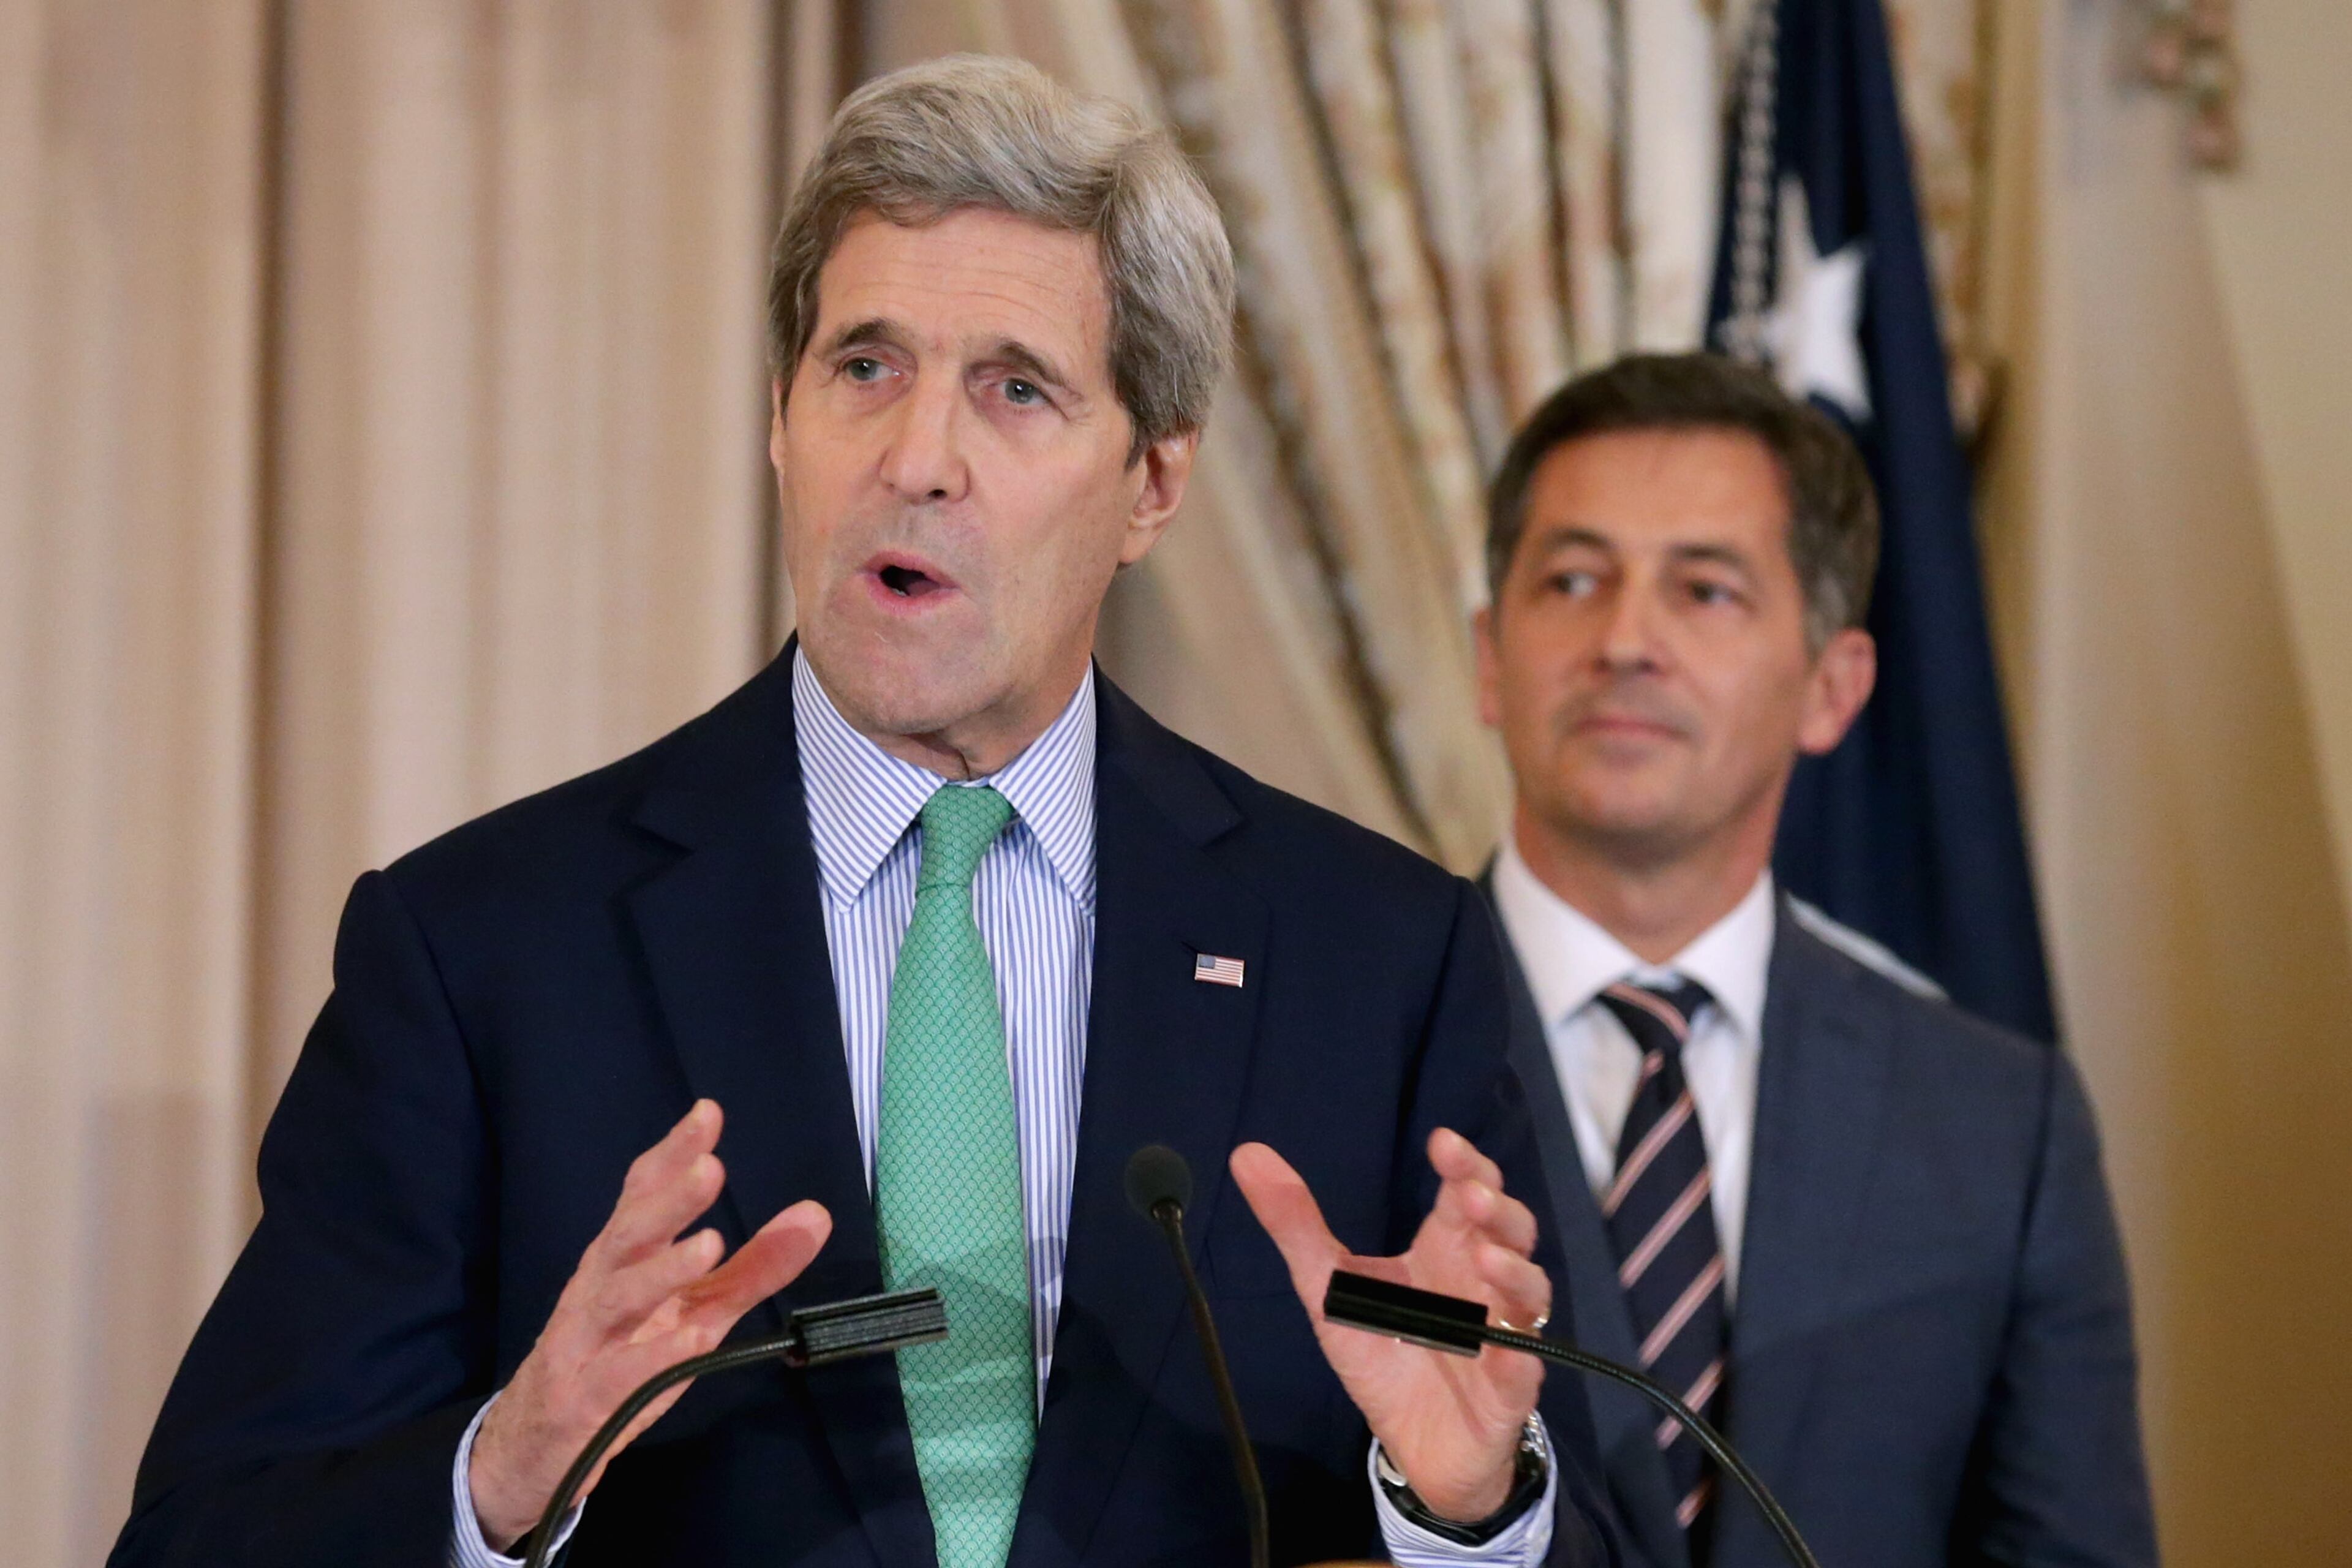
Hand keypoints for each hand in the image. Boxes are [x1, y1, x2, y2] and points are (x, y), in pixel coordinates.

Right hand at [468, 1100, 831, 1548]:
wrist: (541, 1441)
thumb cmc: (625, 1356)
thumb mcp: (699, 1308)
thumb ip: (755, 1265)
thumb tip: (817, 1213)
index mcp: (623, 1255)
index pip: (642, 1193)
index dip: (673, 1153)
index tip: (708, 1113)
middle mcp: (599, 1286)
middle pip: (628, 1234)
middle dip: (668, 1200)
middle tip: (711, 1167)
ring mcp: (585, 1340)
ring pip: (618, 1297)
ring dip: (662, 1270)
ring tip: (710, 1244)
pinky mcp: (584, 1398)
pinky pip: (618, 1375)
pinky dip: (654, 1356)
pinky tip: (693, 1339)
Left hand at [1230, 1128, 1547, 1522]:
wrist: (1416, 1442)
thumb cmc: (1384, 1351)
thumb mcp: (1330, 1287)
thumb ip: (1296, 1224)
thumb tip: (1246, 1154)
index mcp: (1444, 1247)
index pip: (1466, 1191)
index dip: (1464, 1164)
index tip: (1442, 1143)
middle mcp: (1482, 1281)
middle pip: (1510, 1230)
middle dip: (1496, 1207)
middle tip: (1468, 1194)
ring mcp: (1502, 1333)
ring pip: (1527, 1292)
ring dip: (1512, 1271)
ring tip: (1484, 1257)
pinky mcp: (1509, 1390)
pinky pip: (1524, 1369)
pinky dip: (1518, 1357)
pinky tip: (1506, 1349)